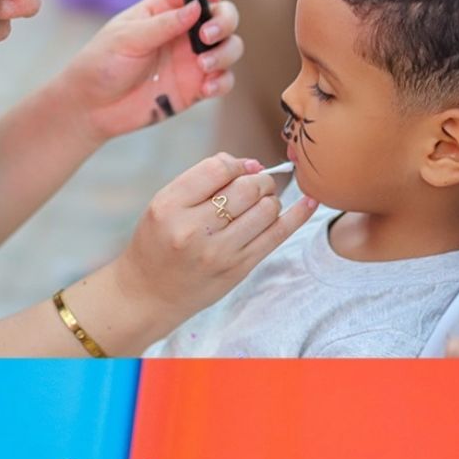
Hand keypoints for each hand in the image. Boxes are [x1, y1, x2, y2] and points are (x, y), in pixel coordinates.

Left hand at [59, 0, 242, 142]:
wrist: (91, 108)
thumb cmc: (101, 64)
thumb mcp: (127, 39)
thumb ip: (162, 24)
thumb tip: (196, 8)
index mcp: (165, 9)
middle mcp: (184, 31)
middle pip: (223, 14)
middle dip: (225, 21)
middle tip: (206, 37)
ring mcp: (192, 59)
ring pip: (230, 46)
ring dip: (225, 52)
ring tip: (203, 66)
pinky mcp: (195, 87)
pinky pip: (223, 80)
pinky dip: (222, 81)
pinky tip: (206, 88)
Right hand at [114, 152, 318, 329]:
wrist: (149, 294)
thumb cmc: (158, 244)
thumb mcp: (164, 205)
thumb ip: (202, 182)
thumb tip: (253, 164)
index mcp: (169, 206)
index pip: (217, 168)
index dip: (235, 164)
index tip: (238, 170)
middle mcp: (193, 230)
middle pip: (246, 187)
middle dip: (258, 180)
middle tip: (254, 186)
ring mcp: (218, 252)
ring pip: (266, 209)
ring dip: (270, 199)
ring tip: (259, 205)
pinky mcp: (238, 268)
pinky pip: (278, 235)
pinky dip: (297, 215)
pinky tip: (308, 202)